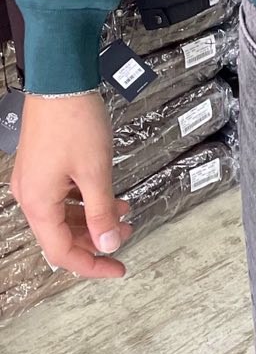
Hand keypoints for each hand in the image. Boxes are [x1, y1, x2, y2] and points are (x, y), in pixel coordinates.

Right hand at [13, 92, 131, 279]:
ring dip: (94, 220)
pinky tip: (110, 197)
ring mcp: (35, 182)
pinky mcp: (43, 169)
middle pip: (62, 236)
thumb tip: (109, 243)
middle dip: (97, 239)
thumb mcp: (96, 172)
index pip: (62, 251)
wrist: (61, 84)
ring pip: (64, 216)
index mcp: (38, 203)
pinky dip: (87, 202)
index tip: (118, 269)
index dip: (92, 265)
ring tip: (125, 213)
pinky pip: (63, 198)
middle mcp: (30, 196)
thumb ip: (102, 212)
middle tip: (128, 234)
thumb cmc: (74, 123)